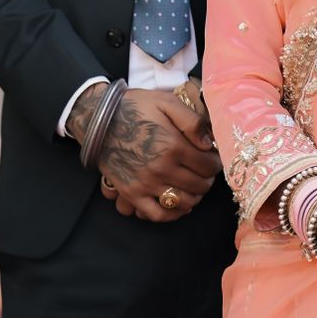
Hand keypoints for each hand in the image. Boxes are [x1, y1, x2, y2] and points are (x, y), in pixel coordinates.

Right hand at [70, 84, 219, 221]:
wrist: (100, 119)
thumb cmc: (136, 107)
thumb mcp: (167, 102)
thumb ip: (192, 121)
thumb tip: (208, 144)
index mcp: (173, 146)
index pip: (208, 166)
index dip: (216, 163)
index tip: (213, 159)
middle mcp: (162, 168)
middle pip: (198, 185)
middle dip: (207, 180)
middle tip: (206, 173)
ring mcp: (146, 184)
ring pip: (182, 203)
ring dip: (194, 197)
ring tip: (194, 188)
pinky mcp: (131, 193)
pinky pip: (156, 214)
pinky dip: (171, 215)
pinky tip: (177, 205)